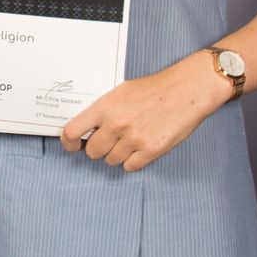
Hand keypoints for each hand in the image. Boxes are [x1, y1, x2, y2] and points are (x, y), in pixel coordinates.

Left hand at [58, 52, 226, 169]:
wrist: (187, 90)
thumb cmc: (155, 89)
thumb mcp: (121, 91)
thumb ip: (103, 110)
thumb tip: (87, 129)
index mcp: (105, 107)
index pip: (72, 131)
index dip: (69, 142)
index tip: (73, 145)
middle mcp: (116, 124)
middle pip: (92, 152)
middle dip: (99, 148)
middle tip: (110, 140)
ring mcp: (134, 139)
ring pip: (112, 161)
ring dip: (118, 154)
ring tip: (131, 139)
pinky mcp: (151, 151)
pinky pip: (130, 167)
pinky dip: (134, 160)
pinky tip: (141, 147)